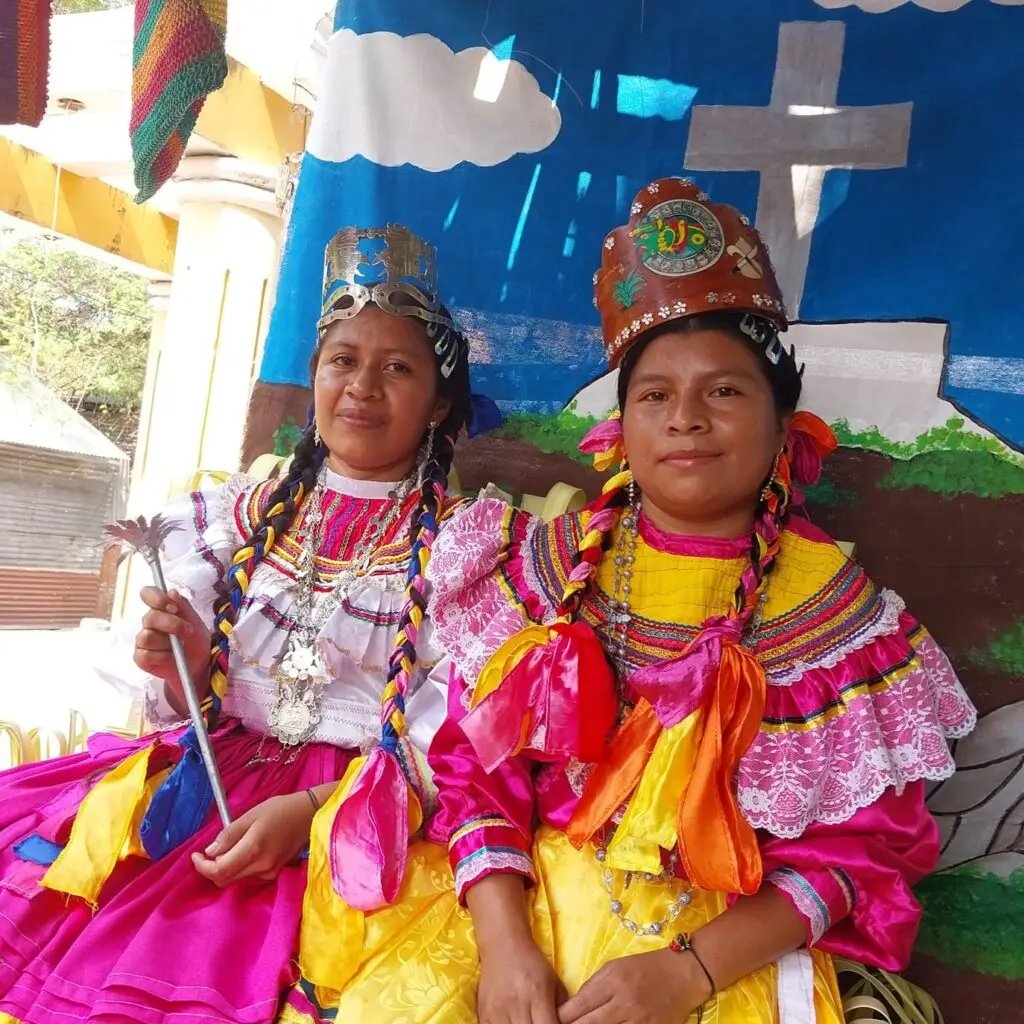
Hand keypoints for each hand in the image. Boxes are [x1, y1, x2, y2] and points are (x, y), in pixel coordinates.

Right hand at [134, 587, 210, 701]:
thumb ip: (184, 607)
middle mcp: (149, 623)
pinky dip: (161, 657)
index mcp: (162, 609)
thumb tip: (171, 592)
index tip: (172, 607)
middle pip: (149, 618)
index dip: (156, 598)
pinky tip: (171, 658)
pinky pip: (145, 655)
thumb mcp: (195, 623)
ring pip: (146, 637)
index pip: (148, 594)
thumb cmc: (195, 641)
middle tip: (187, 631)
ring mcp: (143, 640)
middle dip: (171, 624)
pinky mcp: (141, 657)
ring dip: (166, 643)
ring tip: (179, 648)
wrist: (198, 664)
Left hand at [192, 792, 315, 886]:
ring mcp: (269, 872)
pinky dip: (238, 867)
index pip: (219, 870)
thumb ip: (229, 834)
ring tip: (225, 849)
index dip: (202, 867)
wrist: (310, 815)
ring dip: (224, 868)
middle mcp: (261, 866)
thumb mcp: (252, 814)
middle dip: (211, 868)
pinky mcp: (274, 873)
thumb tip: (210, 852)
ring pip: (235, 879)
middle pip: (225, 879)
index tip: (195, 855)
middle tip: (205, 853)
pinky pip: (248, 875)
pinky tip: (241, 852)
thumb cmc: (281, 809)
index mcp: (254, 849)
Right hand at [478, 936, 565, 1023]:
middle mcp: (517, 1005)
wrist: (502, 945)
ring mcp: (498, 1011)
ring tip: (526, 1020)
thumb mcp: (554, 982)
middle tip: (539, 1022)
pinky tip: (511, 1022)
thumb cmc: (532, 963)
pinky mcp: (484, 1014)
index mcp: (538, 996)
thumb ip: (561, 1009)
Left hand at [557, 948, 711, 1023]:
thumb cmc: (645, 967)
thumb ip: (593, 986)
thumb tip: (572, 1007)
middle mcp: (623, 1003)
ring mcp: (638, 1021)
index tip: (554, 1021)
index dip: (562, 1018)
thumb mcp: (615, 967)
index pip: (578, 1007)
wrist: (683, 975)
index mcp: (611, 982)